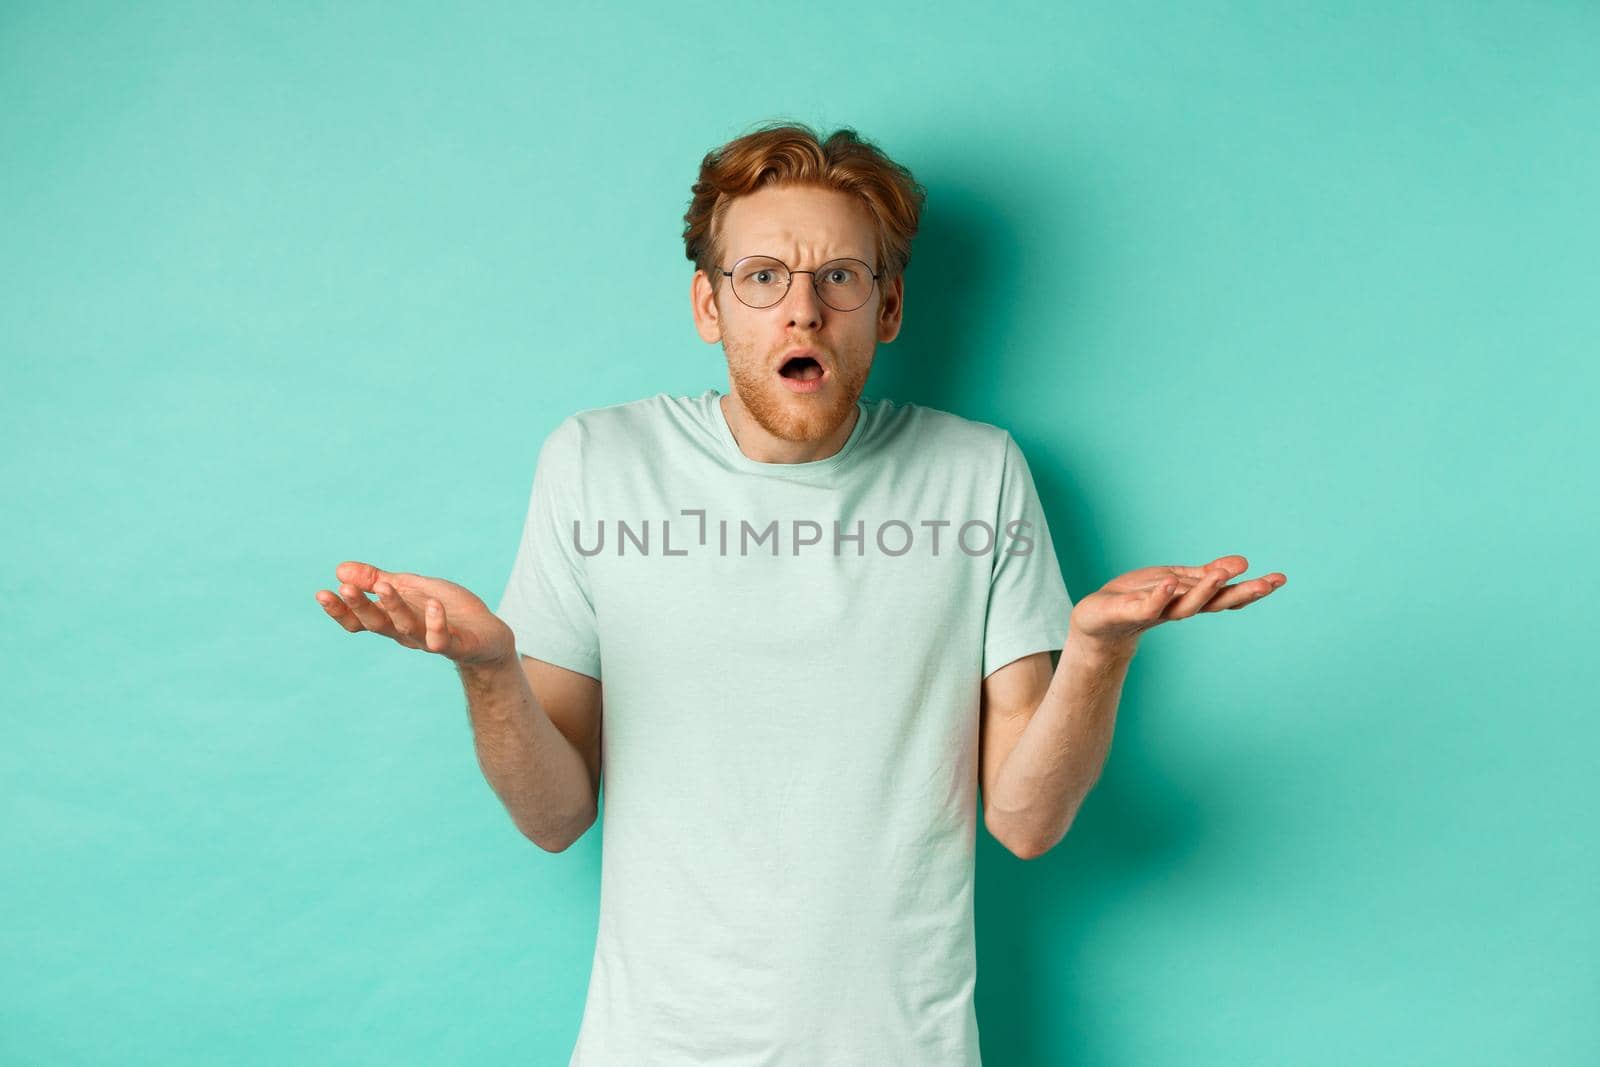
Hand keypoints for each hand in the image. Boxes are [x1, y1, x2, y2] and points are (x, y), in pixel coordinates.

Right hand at [314, 560, 515, 665]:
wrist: (488, 635)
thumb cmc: (447, 610)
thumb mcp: (410, 588)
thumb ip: (377, 580)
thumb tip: (340, 568)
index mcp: (392, 620)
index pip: (359, 620)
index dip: (340, 610)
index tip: (321, 593)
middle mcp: (406, 634)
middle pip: (377, 623)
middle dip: (359, 606)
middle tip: (345, 587)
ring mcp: (430, 641)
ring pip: (406, 628)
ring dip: (393, 607)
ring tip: (384, 586)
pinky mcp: (458, 646)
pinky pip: (443, 640)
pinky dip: (436, 624)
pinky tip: (433, 605)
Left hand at [1067, 554, 1285, 655]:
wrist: (1097, 622)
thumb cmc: (1138, 598)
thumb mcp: (1176, 582)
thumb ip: (1205, 576)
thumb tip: (1244, 563)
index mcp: (1190, 600)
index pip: (1225, 596)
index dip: (1252, 589)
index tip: (1280, 579)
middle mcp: (1176, 610)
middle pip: (1212, 604)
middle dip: (1239, 594)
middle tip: (1266, 584)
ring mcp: (1153, 613)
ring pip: (1183, 606)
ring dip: (1203, 592)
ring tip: (1221, 575)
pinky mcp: (1126, 612)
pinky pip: (1146, 606)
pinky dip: (1159, 597)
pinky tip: (1170, 584)